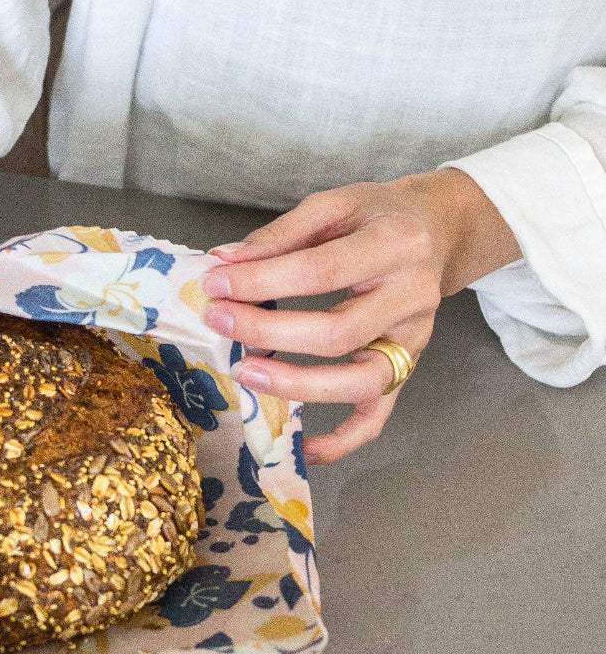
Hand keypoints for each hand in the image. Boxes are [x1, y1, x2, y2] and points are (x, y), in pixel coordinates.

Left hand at [201, 169, 520, 461]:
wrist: (438, 230)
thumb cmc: (378, 216)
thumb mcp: (335, 205)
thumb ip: (281, 233)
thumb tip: (223, 262)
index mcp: (396, 245)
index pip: (321, 270)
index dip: (263, 281)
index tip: (215, 286)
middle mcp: (412, 298)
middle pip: (338, 332)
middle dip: (269, 332)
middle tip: (219, 322)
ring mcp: (413, 341)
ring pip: (360, 382)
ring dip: (297, 385)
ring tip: (246, 373)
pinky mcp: (406, 370)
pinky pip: (377, 417)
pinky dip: (342, 441)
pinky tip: (304, 449)